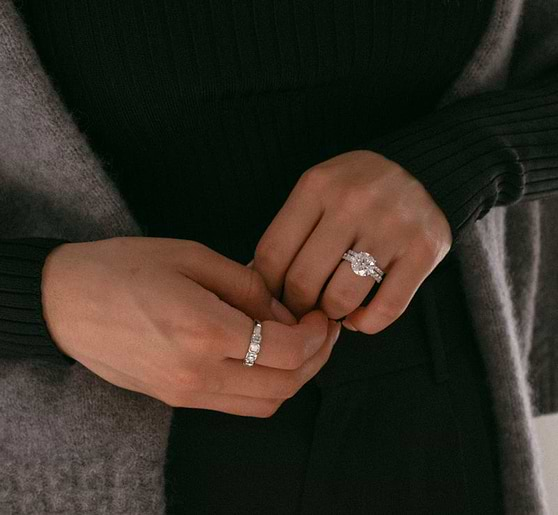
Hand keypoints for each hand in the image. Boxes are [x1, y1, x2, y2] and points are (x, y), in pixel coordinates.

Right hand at [41, 236, 340, 416]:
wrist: (65, 301)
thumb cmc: (123, 268)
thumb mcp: (192, 257)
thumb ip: (248, 286)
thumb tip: (284, 313)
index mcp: (204, 331)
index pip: (286, 351)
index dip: (316, 336)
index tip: (321, 315)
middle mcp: (199, 374)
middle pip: (284, 386)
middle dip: (315, 360)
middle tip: (322, 330)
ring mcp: (186, 393)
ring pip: (264, 404)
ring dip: (294, 378)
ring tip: (301, 345)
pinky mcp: (176, 399)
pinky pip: (237, 406)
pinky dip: (265, 387)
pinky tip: (267, 358)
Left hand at [250, 149, 452, 333]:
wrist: (421, 169)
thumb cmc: (356, 190)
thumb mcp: (318, 191)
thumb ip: (290, 231)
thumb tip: (257, 284)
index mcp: (317, 185)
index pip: (272, 254)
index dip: (266, 288)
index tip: (273, 299)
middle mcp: (354, 201)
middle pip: (303, 280)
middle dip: (296, 307)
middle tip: (302, 309)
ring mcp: (392, 225)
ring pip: (341, 298)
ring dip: (331, 315)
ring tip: (332, 307)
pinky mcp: (424, 249)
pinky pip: (386, 309)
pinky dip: (366, 324)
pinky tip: (359, 316)